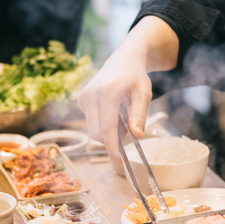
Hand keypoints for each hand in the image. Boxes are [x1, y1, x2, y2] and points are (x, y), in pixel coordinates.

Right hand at [77, 16, 179, 169]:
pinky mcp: (81, 99)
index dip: (113, 149)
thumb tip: (137, 137)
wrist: (124, 59)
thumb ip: (139, 115)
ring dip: (108, 130)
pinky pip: (91, 121)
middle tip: (130, 128)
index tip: (119, 164)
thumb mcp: (143, 94)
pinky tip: (113, 109)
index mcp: (108, 93)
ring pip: (94, 129)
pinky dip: (103, 122)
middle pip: (98, 133)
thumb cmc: (136, 77)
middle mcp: (91, 94)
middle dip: (113, 138)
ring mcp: (83, 96)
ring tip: (122, 114)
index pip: (107, 130)